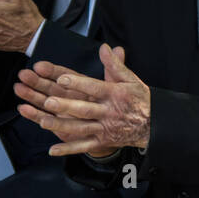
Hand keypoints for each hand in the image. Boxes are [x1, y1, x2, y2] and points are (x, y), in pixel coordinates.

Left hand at [14, 44, 151, 155]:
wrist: (154, 124)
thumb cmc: (139, 99)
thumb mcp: (131, 79)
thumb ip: (116, 64)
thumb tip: (105, 48)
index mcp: (115, 94)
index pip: (94, 87)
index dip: (77, 83)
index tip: (61, 78)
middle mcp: (109, 112)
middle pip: (84, 109)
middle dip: (66, 106)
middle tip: (48, 101)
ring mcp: (105, 128)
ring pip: (81, 128)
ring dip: (62, 126)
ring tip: (44, 122)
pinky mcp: (103, 141)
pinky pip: (84, 146)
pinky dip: (69, 149)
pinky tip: (53, 150)